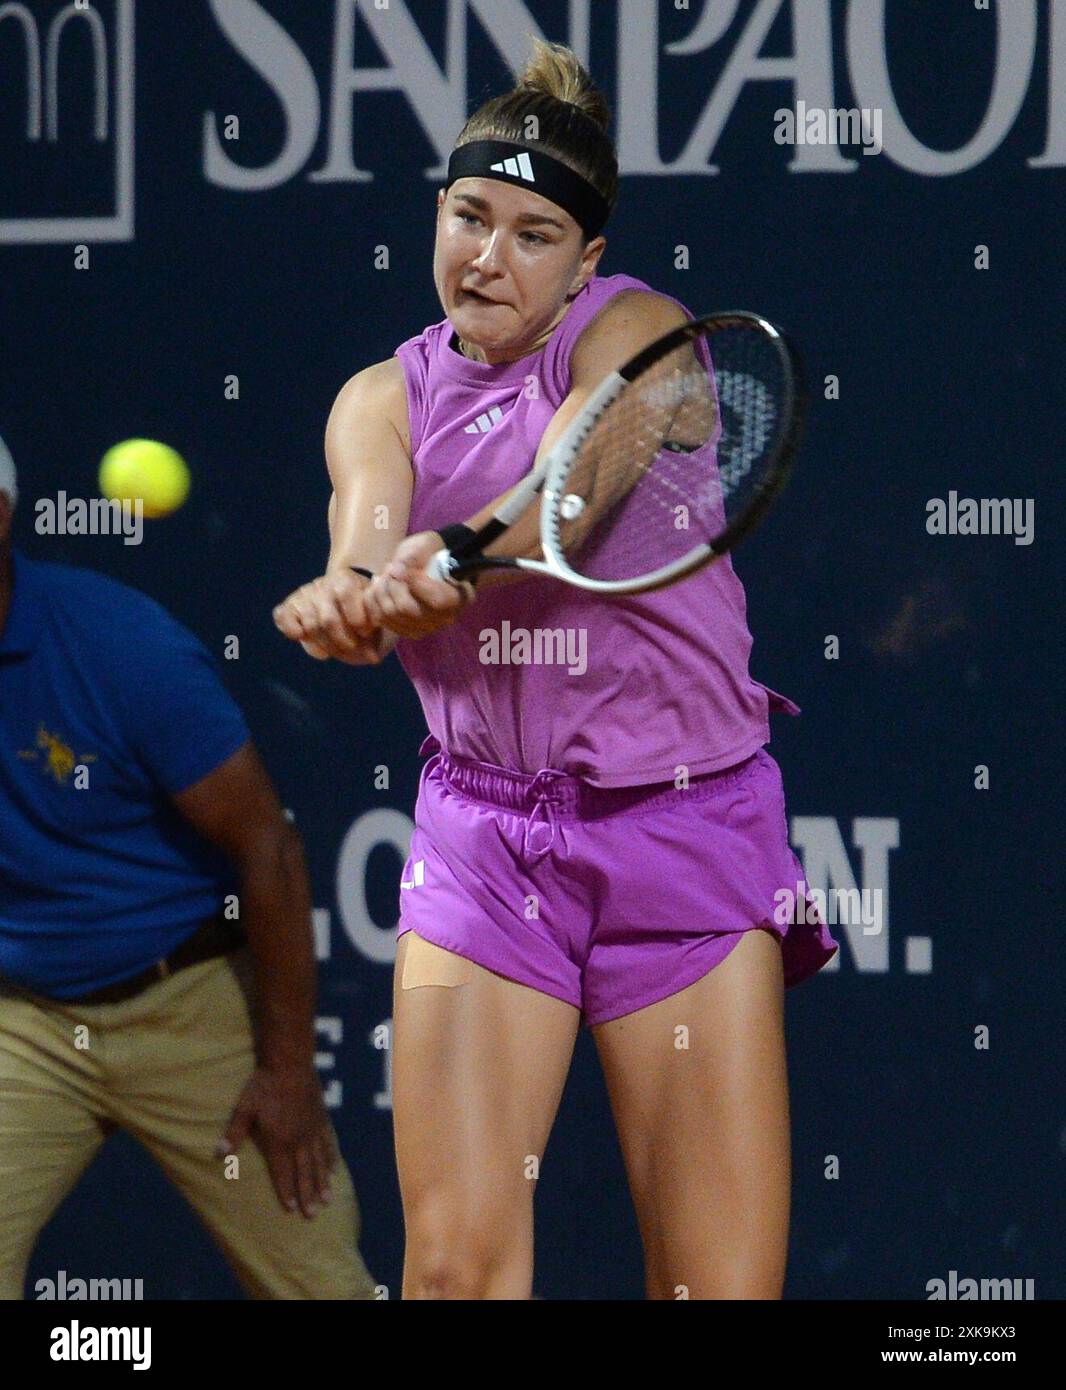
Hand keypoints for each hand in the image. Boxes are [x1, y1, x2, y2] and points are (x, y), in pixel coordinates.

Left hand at [217, 1065, 335, 1217]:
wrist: (290, 1062)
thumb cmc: (264, 1085)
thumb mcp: (244, 1108)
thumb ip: (234, 1132)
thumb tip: (219, 1154)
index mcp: (279, 1141)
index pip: (283, 1173)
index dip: (286, 1192)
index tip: (291, 1210)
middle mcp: (299, 1140)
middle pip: (304, 1173)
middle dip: (307, 1195)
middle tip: (312, 1214)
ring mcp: (313, 1130)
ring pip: (319, 1162)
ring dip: (322, 1182)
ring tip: (327, 1199)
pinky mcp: (321, 1119)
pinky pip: (328, 1144)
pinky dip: (331, 1158)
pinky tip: (335, 1169)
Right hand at [273, 570, 392, 663]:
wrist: (347, 604)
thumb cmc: (364, 614)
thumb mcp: (374, 617)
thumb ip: (375, 632)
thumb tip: (373, 658)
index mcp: (345, 579)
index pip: (344, 594)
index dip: (357, 619)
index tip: (366, 631)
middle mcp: (322, 583)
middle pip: (327, 619)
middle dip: (342, 641)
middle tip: (352, 647)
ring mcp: (304, 594)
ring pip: (310, 625)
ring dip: (325, 644)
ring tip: (338, 649)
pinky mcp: (289, 606)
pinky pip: (282, 616)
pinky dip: (290, 628)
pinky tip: (301, 636)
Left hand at [361, 531, 476, 638]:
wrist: (429, 564)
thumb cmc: (432, 552)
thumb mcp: (426, 546)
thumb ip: (415, 557)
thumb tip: (397, 571)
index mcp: (459, 597)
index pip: (437, 600)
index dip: (414, 583)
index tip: (400, 566)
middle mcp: (445, 618)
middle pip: (407, 609)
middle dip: (392, 584)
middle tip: (391, 567)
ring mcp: (425, 628)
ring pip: (390, 615)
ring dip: (380, 590)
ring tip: (385, 574)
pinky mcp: (407, 630)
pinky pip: (380, 619)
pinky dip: (373, 600)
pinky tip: (379, 586)